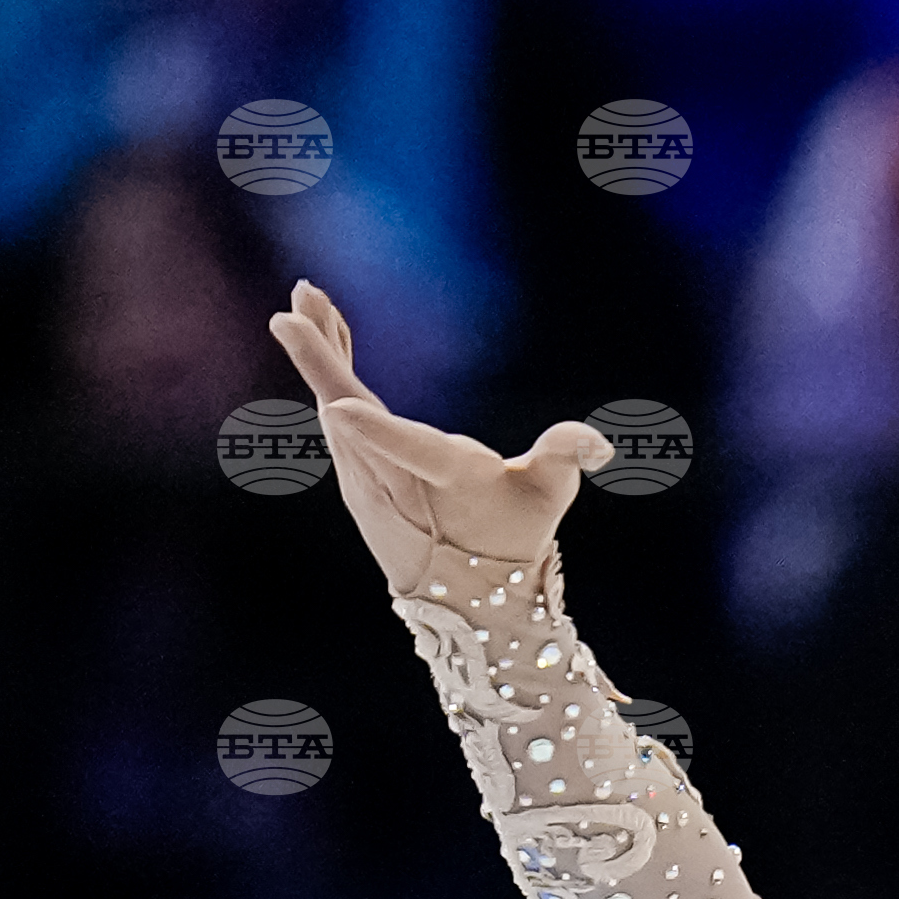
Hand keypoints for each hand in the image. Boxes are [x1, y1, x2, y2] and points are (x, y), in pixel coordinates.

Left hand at [267, 281, 613, 593]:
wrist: (472, 598)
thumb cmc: (515, 540)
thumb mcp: (547, 498)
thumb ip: (564, 458)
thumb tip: (598, 444)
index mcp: (443, 482)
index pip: (410, 455)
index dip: (375, 433)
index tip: (336, 406)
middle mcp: (392, 484)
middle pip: (348, 413)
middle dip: (322, 355)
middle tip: (301, 300)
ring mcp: (366, 483)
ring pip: (335, 409)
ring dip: (322, 353)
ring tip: (307, 303)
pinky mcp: (358, 478)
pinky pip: (338, 420)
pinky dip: (331, 378)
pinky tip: (328, 343)